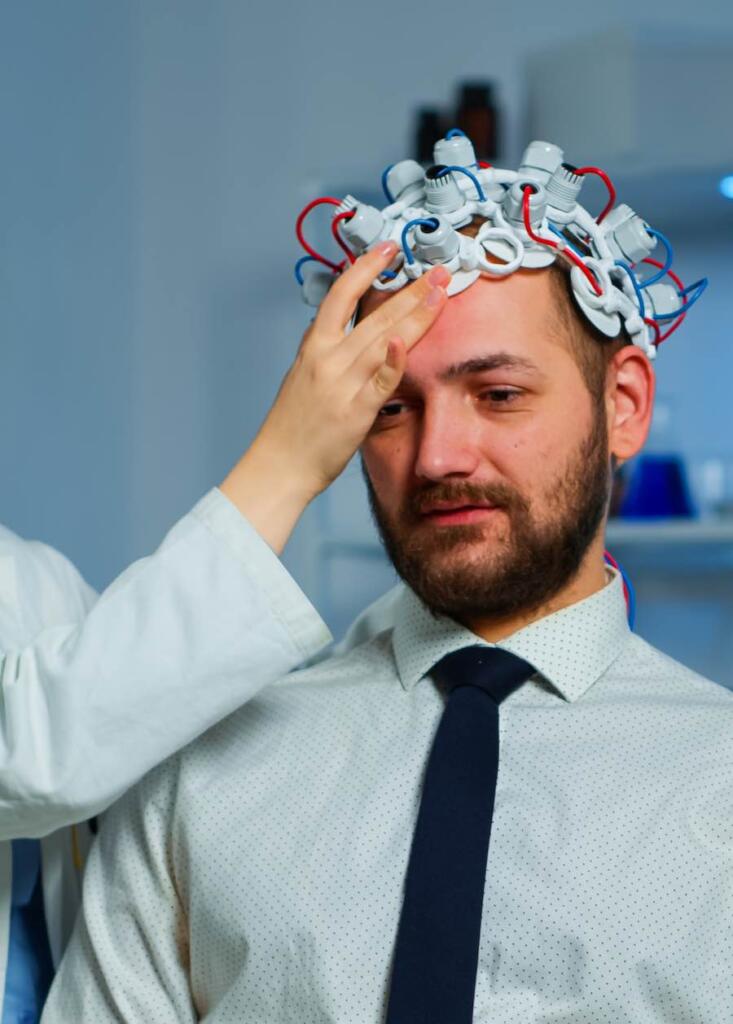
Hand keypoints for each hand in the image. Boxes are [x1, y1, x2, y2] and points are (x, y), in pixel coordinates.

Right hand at [221, 242, 450, 552]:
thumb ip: (321, 351)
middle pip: (374, 315)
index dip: (365, 268)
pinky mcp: (355, 411)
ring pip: (383, 339)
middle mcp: (327, 359)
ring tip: (440, 294)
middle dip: (410, 290)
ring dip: (415, 314)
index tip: (388, 250)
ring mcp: (341, 384)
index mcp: (313, 347)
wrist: (279, 465)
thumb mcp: (301, 376)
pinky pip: (379, 381)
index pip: (341, 295)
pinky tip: (407, 342)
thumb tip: (338, 330)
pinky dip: (393, 361)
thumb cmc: (292, 426)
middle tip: (438, 272)